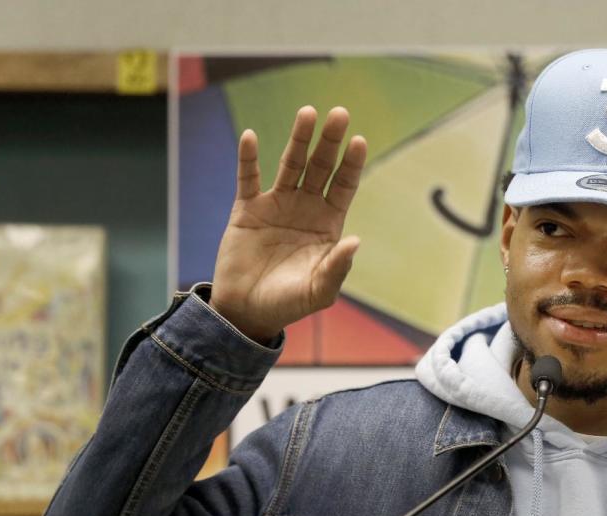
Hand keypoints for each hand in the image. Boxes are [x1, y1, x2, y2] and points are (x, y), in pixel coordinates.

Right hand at [209, 106, 366, 342]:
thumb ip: (337, 267)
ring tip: (308, 113)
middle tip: (340, 114)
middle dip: (330, 141)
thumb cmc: (288, 303)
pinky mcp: (247, 209)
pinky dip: (249, 158)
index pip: (344, 186)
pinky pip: (248, 178)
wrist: (247, 312)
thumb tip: (355, 241)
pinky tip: (252, 137)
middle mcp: (305, 208)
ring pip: (289, 164)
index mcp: (327, 224)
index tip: (360, 141)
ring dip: (299, 139)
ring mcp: (276, 205)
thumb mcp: (319, 291)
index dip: (352, 164)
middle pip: (320, 167)